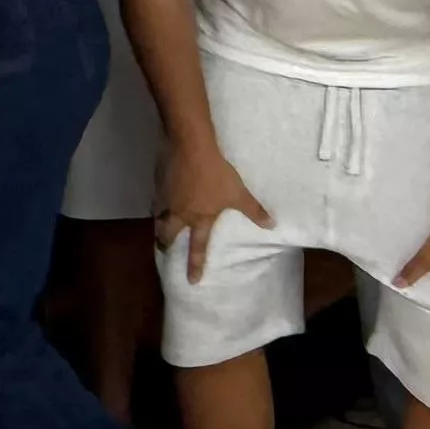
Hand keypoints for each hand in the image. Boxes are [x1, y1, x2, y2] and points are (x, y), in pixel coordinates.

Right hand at [153, 143, 273, 281]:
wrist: (191, 148)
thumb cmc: (216, 174)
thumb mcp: (238, 193)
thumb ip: (253, 210)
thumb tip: (272, 225)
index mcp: (199, 218)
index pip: (197, 247)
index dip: (195, 265)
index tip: (192, 280)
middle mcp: (180, 213)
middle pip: (167, 233)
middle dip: (164, 243)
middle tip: (163, 247)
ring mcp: (167, 198)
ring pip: (158, 216)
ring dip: (158, 223)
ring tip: (158, 224)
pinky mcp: (160, 182)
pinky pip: (157, 198)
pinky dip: (158, 202)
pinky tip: (161, 196)